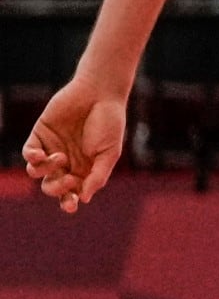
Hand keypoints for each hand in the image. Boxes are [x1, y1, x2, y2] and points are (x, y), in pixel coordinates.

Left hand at [21, 79, 125, 213]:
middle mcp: (65, 161)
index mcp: (83, 168)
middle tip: (69, 179)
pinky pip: (28, 154)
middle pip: (51, 186)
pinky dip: (32, 158)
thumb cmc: (110, 123)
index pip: (71, 192)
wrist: (99, 93)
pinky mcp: (39, 135)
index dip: (68, 202)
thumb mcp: (110, 153)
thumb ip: (98, 176)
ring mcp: (50, 148)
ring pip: (36, 172)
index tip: (71, 205)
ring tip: (61, 157)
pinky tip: (42, 155)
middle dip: (57, 188)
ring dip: (46, 171)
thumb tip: (83, 199)